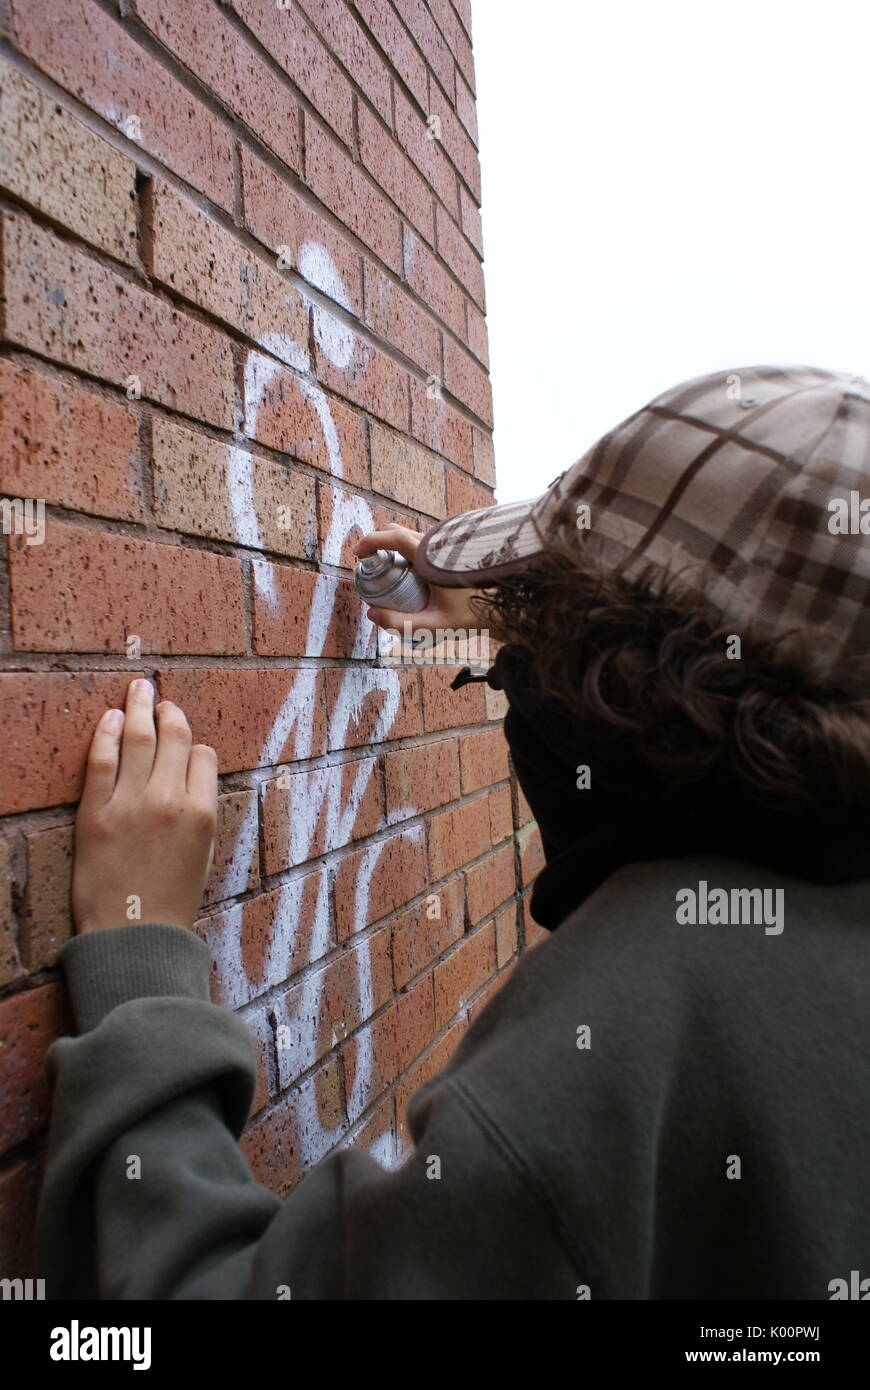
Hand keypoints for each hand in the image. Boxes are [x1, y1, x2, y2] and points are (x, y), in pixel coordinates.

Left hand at [72, 678, 217, 934]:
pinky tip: (110, 718)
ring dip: (140, 706)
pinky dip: (107, 734)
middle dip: (170, 712)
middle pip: (174, 737)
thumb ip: (200, 813)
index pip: (203, 756)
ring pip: (140, 738)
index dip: (194, 747)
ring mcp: (131, 804)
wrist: (134, 936)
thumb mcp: (203, 855)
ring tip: (138, 689)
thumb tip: (194, 777)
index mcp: (203, 813)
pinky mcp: (95, 813)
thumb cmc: (171, 902)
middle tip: (162, 699)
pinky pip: (102, 761)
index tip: (184, 743)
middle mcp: (170, 801)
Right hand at [352, 524, 487, 635]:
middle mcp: (437, 544)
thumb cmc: (470, 614)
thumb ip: (401, 623)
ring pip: (410, 535)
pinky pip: (421, 542)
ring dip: (393, 547)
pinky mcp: (448, 549)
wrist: (499, 604)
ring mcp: (443, 544)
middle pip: (399, 532)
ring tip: (386, 570)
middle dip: (379, 544)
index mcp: (431, 557)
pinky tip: (405, 571)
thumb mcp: (434, 625)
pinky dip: (406, 549)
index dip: (371, 541)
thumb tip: (372, 613)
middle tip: (369, 565)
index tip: (357, 553)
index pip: (394, 537)